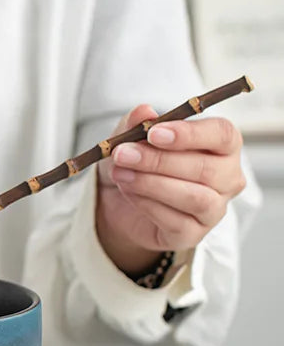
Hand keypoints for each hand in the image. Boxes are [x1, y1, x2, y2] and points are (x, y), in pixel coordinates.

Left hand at [96, 105, 246, 275]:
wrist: (118, 199)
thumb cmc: (137, 161)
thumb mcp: (129, 137)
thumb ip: (137, 122)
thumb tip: (145, 111)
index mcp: (221, 145)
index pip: (223, 135)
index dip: (191, 134)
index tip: (154, 133)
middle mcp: (227, 177)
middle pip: (206, 168)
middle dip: (159, 160)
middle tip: (122, 154)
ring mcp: (214, 209)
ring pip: (195, 197)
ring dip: (152, 184)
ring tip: (121, 173)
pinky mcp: (193, 234)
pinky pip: (176, 221)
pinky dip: (146, 204)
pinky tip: (127, 192)